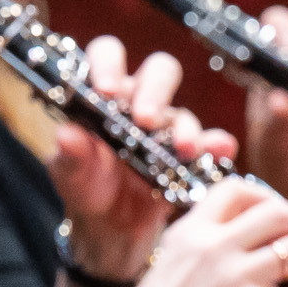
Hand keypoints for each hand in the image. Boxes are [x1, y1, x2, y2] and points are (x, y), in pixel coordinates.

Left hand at [50, 36, 236, 280]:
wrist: (108, 229)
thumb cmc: (85, 189)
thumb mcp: (69, 175)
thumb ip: (68, 155)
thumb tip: (67, 135)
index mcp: (103, 97)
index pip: (108, 56)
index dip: (108, 64)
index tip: (105, 89)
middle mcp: (138, 104)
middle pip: (159, 71)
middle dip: (155, 90)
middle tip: (145, 119)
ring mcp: (165, 129)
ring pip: (183, 112)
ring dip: (184, 127)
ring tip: (181, 149)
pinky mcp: (186, 156)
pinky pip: (209, 144)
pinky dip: (216, 145)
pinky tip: (220, 150)